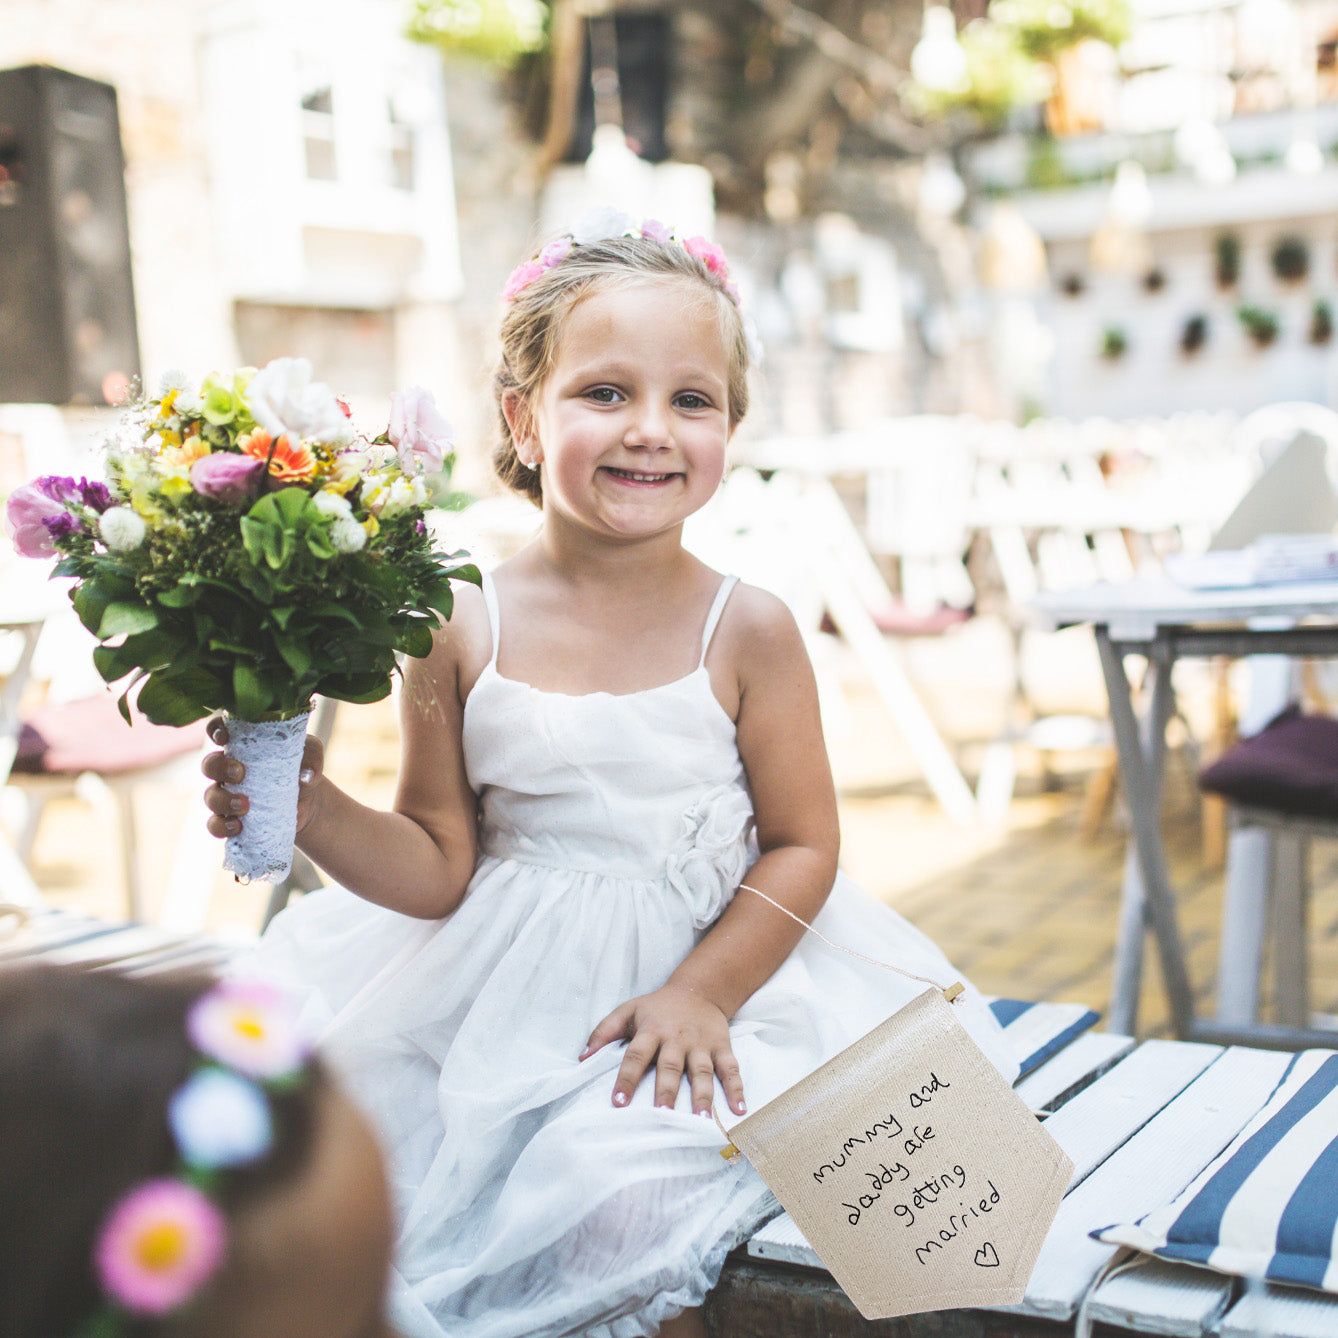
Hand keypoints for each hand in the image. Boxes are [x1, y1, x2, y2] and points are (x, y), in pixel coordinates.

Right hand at [201, 715, 324, 839]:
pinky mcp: (232, 818)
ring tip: (245, 805)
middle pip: (209, 764)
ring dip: (223, 800)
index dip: (216, 730)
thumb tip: (306, 776)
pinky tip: (237, 827)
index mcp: (243, 744)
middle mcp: (229, 767)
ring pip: (211, 796)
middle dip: (218, 768)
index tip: (224, 737)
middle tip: (239, 773)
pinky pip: (215, 824)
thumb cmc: (303, 766)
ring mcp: (228, 794)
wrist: (309, 802)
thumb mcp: (311, 755)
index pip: (219, 730)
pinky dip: (221, 826)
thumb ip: (310, 756)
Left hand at [580, 984, 745, 1116]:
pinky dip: (737, 1089)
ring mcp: (702, 1044)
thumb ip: (604, 1032)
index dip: (626, 1078)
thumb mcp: (628, 1010)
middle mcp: (677, 1038)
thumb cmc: (657, 1007)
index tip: (618, 1103)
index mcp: (652, 1029)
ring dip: (702, 1096)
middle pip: (671, 1066)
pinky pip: (731, 1069)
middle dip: (666, 1091)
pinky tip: (739, 1111)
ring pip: (702, 1071)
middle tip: (662, 1115)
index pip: (636, 1055)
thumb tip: (583, 1058)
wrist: (698, 989)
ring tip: (700, 1120)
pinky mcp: (722, 1047)